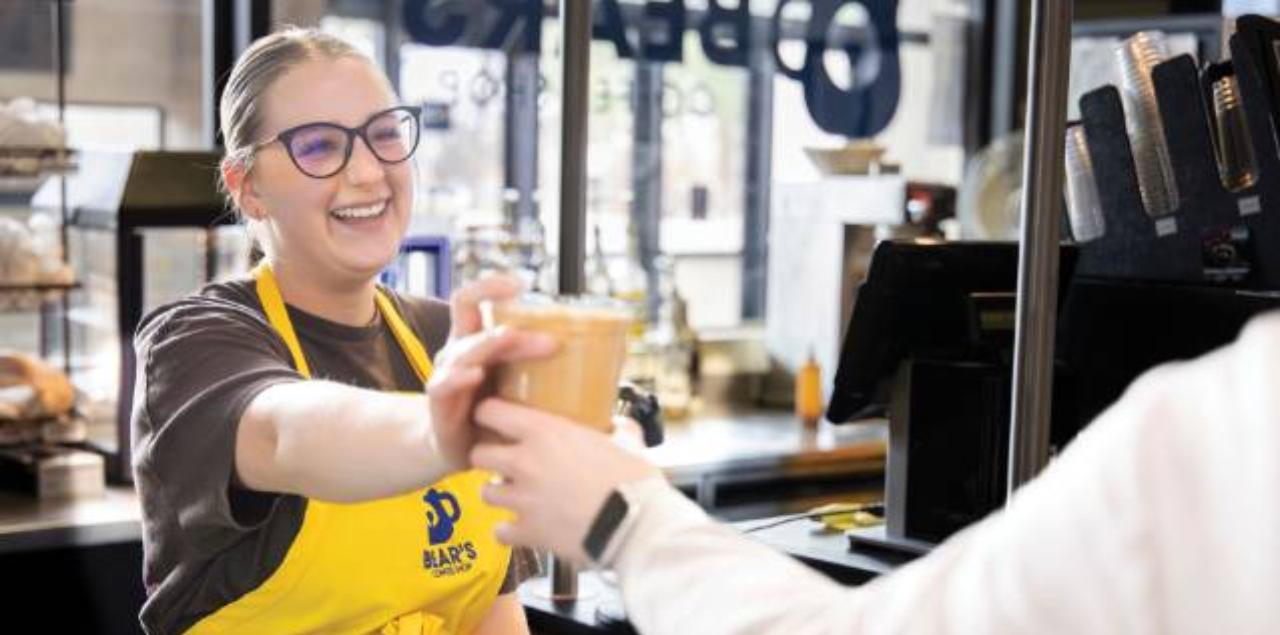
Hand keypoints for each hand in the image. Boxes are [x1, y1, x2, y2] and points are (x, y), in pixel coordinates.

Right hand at [427, 276, 556, 472]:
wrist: (457, 447)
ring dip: (491, 344)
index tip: (520, 284)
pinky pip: (444, 384)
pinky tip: (475, 375)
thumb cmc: (491, 410)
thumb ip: (545, 366)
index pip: (472, 301)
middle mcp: (458, 352)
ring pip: (465, 351)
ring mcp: (447, 375)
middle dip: (516, 331)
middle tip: (552, 342)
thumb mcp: (519, 383)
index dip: (490, 286)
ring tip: (512, 338)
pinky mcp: (441, 403)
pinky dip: (459, 377)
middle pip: (479, 326)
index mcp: (476, 341)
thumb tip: (603, 359)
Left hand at [470, 399, 662, 562]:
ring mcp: (522, 499)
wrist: (636, 527)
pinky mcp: (528, 532)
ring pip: (485, 492)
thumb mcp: (628, 443)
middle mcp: (525, 462)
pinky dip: (510, 531)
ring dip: (498, 493)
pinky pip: (501, 531)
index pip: (491, 411)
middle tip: (505, 462)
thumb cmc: (634, 482)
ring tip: (515, 496)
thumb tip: (623, 425)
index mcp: (545, 432)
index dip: (489, 415)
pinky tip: (523, 528)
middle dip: (488, 458)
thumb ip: (619, 430)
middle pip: (478, 454)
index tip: (493, 419)